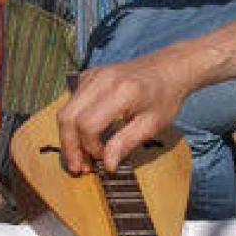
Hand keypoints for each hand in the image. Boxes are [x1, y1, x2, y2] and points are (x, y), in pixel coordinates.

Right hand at [57, 50, 196, 176]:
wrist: (169, 68)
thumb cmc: (165, 96)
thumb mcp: (152, 124)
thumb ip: (127, 143)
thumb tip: (108, 166)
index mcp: (121, 92)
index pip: (88, 124)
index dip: (90, 147)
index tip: (103, 159)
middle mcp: (101, 80)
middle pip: (68, 117)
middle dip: (70, 146)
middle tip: (80, 168)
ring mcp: (93, 75)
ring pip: (66, 110)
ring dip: (69, 136)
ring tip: (81, 157)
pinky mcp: (89, 76)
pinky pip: (71, 102)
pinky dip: (73, 122)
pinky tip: (85, 136)